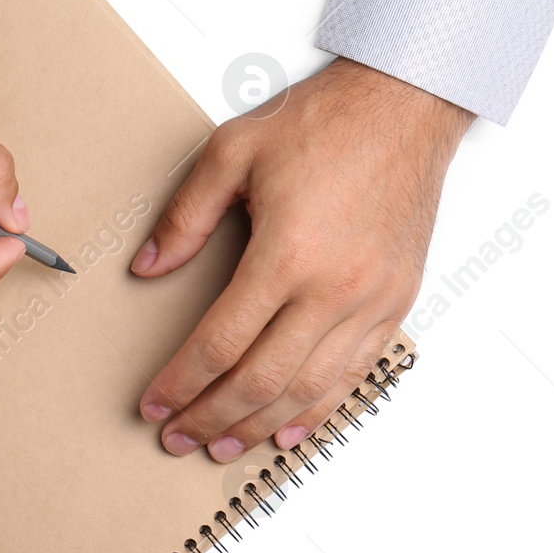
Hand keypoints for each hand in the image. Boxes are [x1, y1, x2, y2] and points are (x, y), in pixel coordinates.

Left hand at [132, 57, 472, 459]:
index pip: (220, 343)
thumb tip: (148, 268)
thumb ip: (185, 216)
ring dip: (258, 426)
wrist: (405, 107)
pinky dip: (317, 410)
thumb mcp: (233, 152)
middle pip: (260, 380)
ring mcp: (371, 301)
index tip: (153, 404)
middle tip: (175, 439)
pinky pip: (353, 374)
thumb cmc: (323, 123)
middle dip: (210, 417)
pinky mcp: (396, 302)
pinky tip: (287, 429)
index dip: (180, 383)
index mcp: (286, 254)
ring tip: (219, 446)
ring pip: (307, 389)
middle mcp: (333, 288)